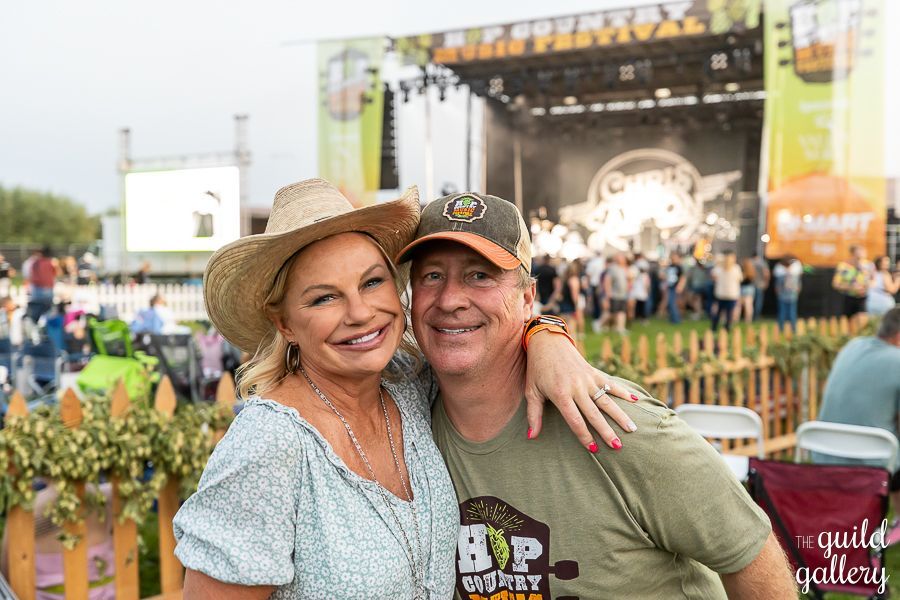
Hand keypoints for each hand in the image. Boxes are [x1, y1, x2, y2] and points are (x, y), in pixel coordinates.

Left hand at [525, 331, 637, 452]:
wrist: (547, 341)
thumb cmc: (538, 369)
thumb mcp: (532, 391)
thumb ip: (533, 415)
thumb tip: (531, 437)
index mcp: (561, 394)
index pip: (575, 420)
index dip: (585, 436)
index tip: (594, 449)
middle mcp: (576, 387)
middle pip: (594, 414)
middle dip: (607, 431)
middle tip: (618, 446)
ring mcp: (587, 379)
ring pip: (606, 400)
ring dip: (620, 415)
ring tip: (632, 429)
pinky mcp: (593, 371)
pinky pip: (610, 383)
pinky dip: (622, 391)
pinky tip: (635, 400)